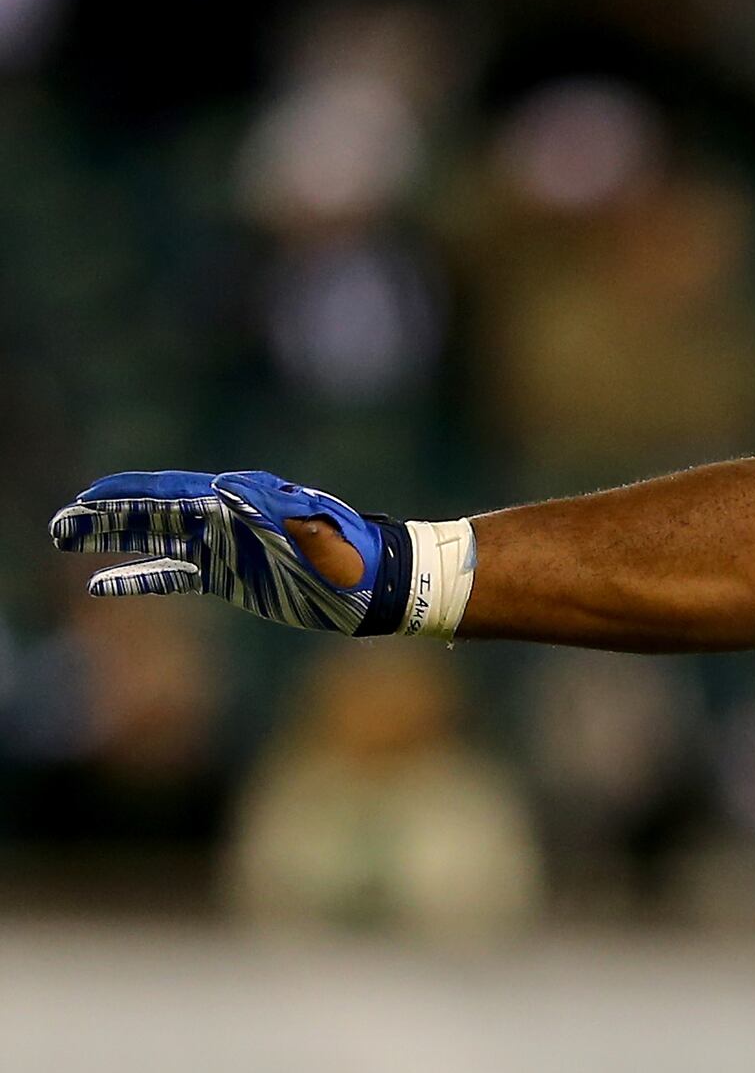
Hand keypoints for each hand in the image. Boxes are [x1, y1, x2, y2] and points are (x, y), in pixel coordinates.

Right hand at [50, 470, 401, 633]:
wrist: (377, 584)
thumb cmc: (349, 552)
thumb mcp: (311, 527)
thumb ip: (267, 507)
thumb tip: (222, 488)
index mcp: (240, 500)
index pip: (172, 492)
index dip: (130, 494)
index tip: (90, 497)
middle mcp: (225, 519)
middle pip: (152, 514)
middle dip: (106, 517)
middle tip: (59, 524)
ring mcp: (224, 548)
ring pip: (154, 541)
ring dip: (111, 542)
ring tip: (65, 540)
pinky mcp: (229, 577)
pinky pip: (174, 575)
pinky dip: (139, 576)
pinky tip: (103, 584)